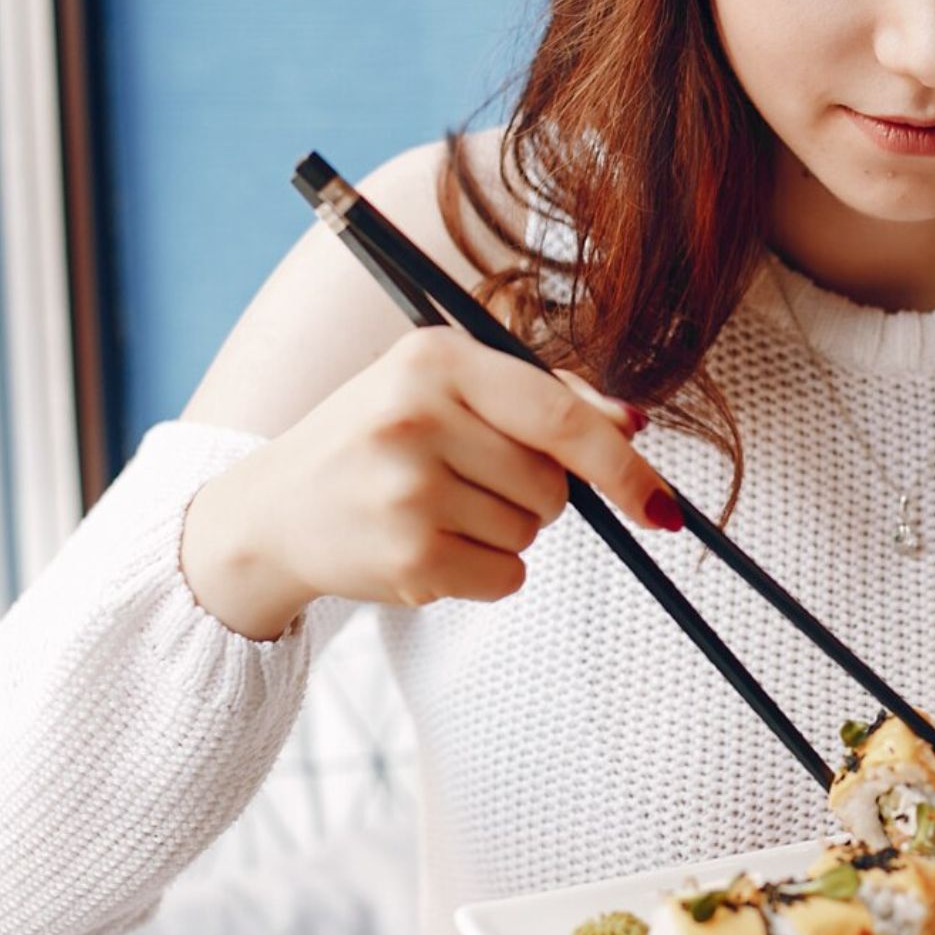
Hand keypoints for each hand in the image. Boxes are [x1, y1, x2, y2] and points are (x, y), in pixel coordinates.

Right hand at [182, 327, 675, 634]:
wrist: (272, 510)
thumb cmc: (378, 441)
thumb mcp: (443, 389)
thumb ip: (541, 397)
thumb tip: (633, 426)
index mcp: (435, 358)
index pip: (560, 415)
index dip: (622, 463)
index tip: (662, 503)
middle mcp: (417, 416)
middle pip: (553, 483)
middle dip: (535, 493)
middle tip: (468, 480)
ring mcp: (408, 489)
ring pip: (531, 531)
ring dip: (504, 532)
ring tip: (435, 509)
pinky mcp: (407, 556)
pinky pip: (506, 577)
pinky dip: (484, 573)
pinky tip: (428, 547)